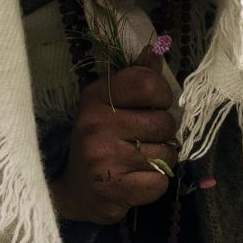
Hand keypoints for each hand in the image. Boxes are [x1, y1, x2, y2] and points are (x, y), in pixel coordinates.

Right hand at [48, 48, 176, 224]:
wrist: (76, 192)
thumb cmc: (100, 141)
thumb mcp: (111, 104)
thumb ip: (136, 77)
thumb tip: (157, 49)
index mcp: (96, 96)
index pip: (148, 83)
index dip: (162, 96)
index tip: (153, 107)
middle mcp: (96, 123)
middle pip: (163, 122)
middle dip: (163, 134)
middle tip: (144, 140)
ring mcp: (103, 157)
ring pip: (166, 154)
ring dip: (162, 160)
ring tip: (140, 161)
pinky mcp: (113, 189)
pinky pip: (160, 182)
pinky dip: (156, 184)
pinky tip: (138, 181)